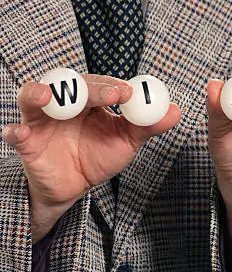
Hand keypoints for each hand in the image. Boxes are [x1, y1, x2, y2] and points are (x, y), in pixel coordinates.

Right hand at [2, 74, 181, 240]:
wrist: (75, 187)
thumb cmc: (98, 156)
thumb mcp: (126, 142)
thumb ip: (148, 126)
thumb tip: (175, 110)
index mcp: (89, 100)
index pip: (99, 84)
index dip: (113, 86)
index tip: (130, 92)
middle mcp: (64, 103)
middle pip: (71, 86)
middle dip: (90, 89)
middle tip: (111, 94)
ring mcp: (41, 120)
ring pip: (34, 99)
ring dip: (38, 94)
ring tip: (48, 96)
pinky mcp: (26, 141)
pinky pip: (15, 133)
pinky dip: (14, 131)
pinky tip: (20, 133)